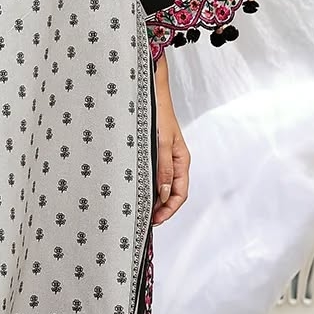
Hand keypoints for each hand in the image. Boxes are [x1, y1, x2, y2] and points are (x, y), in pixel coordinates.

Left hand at [152, 60, 189, 225]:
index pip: (180, 194)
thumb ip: (163, 169)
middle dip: (159, 209)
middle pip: (170, 193)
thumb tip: (163, 195)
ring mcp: (163, 158)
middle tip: (142, 220)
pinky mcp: (152, 153)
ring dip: (151, 198)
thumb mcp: (160, 143)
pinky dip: (144, 186)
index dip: (169, 210)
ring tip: (136, 209)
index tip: (154, 221)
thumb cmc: (157, 114)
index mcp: (181, 161)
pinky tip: (131, 190)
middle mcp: (174, 162)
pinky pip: (151, 175)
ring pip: (160, 185)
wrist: (147, 93)